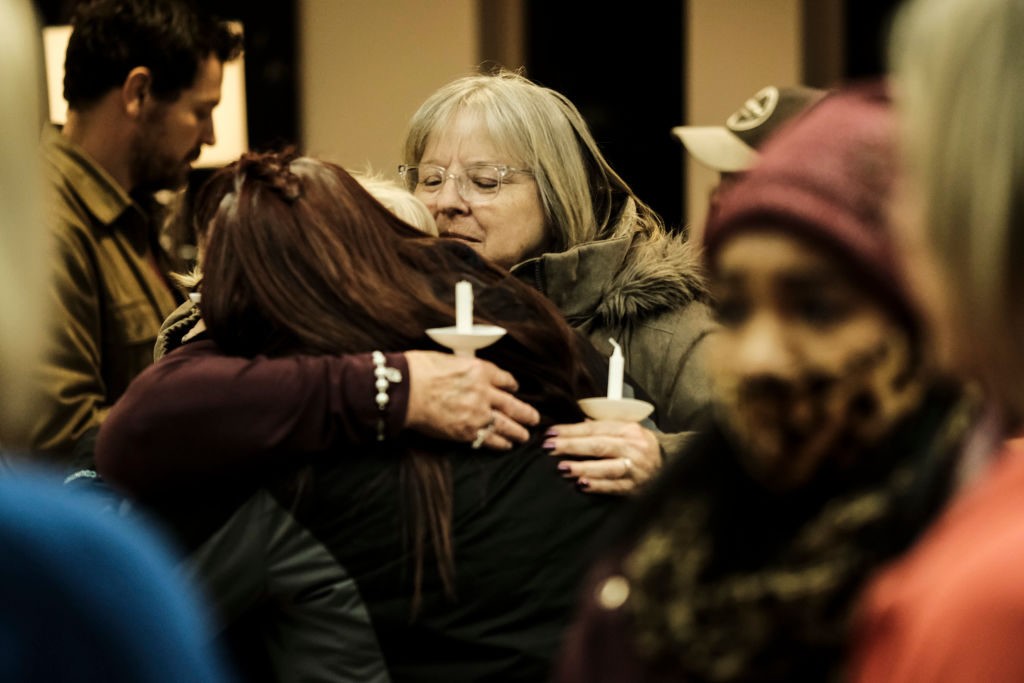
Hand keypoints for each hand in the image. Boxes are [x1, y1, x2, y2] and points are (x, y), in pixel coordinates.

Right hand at [404, 350, 539, 449]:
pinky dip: (500, 443)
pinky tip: (506, 445)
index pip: (505, 379)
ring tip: (524, 436)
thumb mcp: (449, 359)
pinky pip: (489, 439)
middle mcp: (484, 392)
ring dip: (518, 431)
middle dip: (526, 413)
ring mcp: (477, 413)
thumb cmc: (418, 370)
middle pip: (514, 404)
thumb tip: (467, 375)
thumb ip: (464, 369)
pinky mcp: (466, 431)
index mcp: (480, 369)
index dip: (512, 385)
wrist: (404, 390)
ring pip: (507, 425)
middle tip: (534, 418)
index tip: (514, 389)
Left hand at [545, 420, 661, 494]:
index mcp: (628, 429)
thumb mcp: (625, 431)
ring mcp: (636, 468)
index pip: (595, 428)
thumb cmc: (639, 447)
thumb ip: (601, 427)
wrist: (669, 467)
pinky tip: (582, 485)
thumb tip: (574, 423)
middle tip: (549, 448)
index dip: (571, 430)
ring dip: (583, 468)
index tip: (551, 433)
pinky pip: (615, 486)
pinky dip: (598, 485)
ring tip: (563, 468)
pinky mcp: (636, 487)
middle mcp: (634, 447)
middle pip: (598, 445)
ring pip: (607, 467)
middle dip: (571, 446)